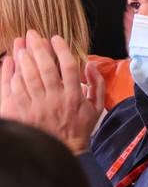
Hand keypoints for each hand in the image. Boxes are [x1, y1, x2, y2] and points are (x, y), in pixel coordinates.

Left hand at [0, 31, 102, 153]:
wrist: (63, 151)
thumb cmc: (79, 129)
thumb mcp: (96, 107)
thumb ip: (97, 85)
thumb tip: (91, 65)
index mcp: (74, 96)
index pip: (69, 66)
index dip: (61, 50)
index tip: (55, 38)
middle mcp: (55, 98)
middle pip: (46, 68)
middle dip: (38, 48)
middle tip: (32, 34)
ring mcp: (37, 106)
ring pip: (29, 77)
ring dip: (24, 59)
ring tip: (20, 45)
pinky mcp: (22, 113)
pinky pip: (14, 90)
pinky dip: (11, 75)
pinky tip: (10, 63)